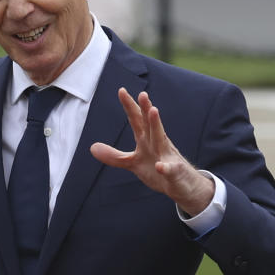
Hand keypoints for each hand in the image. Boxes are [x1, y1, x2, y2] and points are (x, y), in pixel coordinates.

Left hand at [90, 88, 213, 215]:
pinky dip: (166, 168)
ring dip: (157, 125)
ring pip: (162, 139)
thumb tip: (92, 147)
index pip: (137, 120)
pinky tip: (160, 166)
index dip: (130, 106)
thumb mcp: (132, 163)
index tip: (121, 90)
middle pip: (151, 124)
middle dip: (146, 109)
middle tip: (142, 94)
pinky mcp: (174, 173)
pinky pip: (170, 170)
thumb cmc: (157, 168)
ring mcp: (167, 157)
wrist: (182, 184)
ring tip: (153, 111)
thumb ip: (114, 156)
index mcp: (146, 140)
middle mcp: (158, 143)